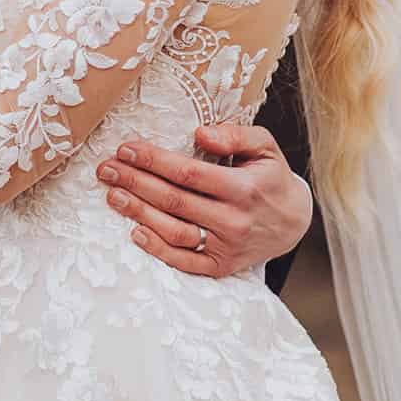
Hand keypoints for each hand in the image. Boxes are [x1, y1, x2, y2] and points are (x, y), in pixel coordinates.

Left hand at [96, 123, 312, 277]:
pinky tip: (135, 231)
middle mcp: (234, 220)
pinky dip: (157, 249)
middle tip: (106, 169)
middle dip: (135, 182)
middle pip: (174, 200)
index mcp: (243, 188)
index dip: (153, 160)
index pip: (187, 173)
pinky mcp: (221, 266)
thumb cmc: (270, 178)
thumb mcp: (264, 147)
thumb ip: (235, 135)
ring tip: (113, 196)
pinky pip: (184, 262)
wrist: (294, 222)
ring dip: (139, 213)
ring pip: (174, 231)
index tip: (126, 149)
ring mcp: (226, 247)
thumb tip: (200, 134)